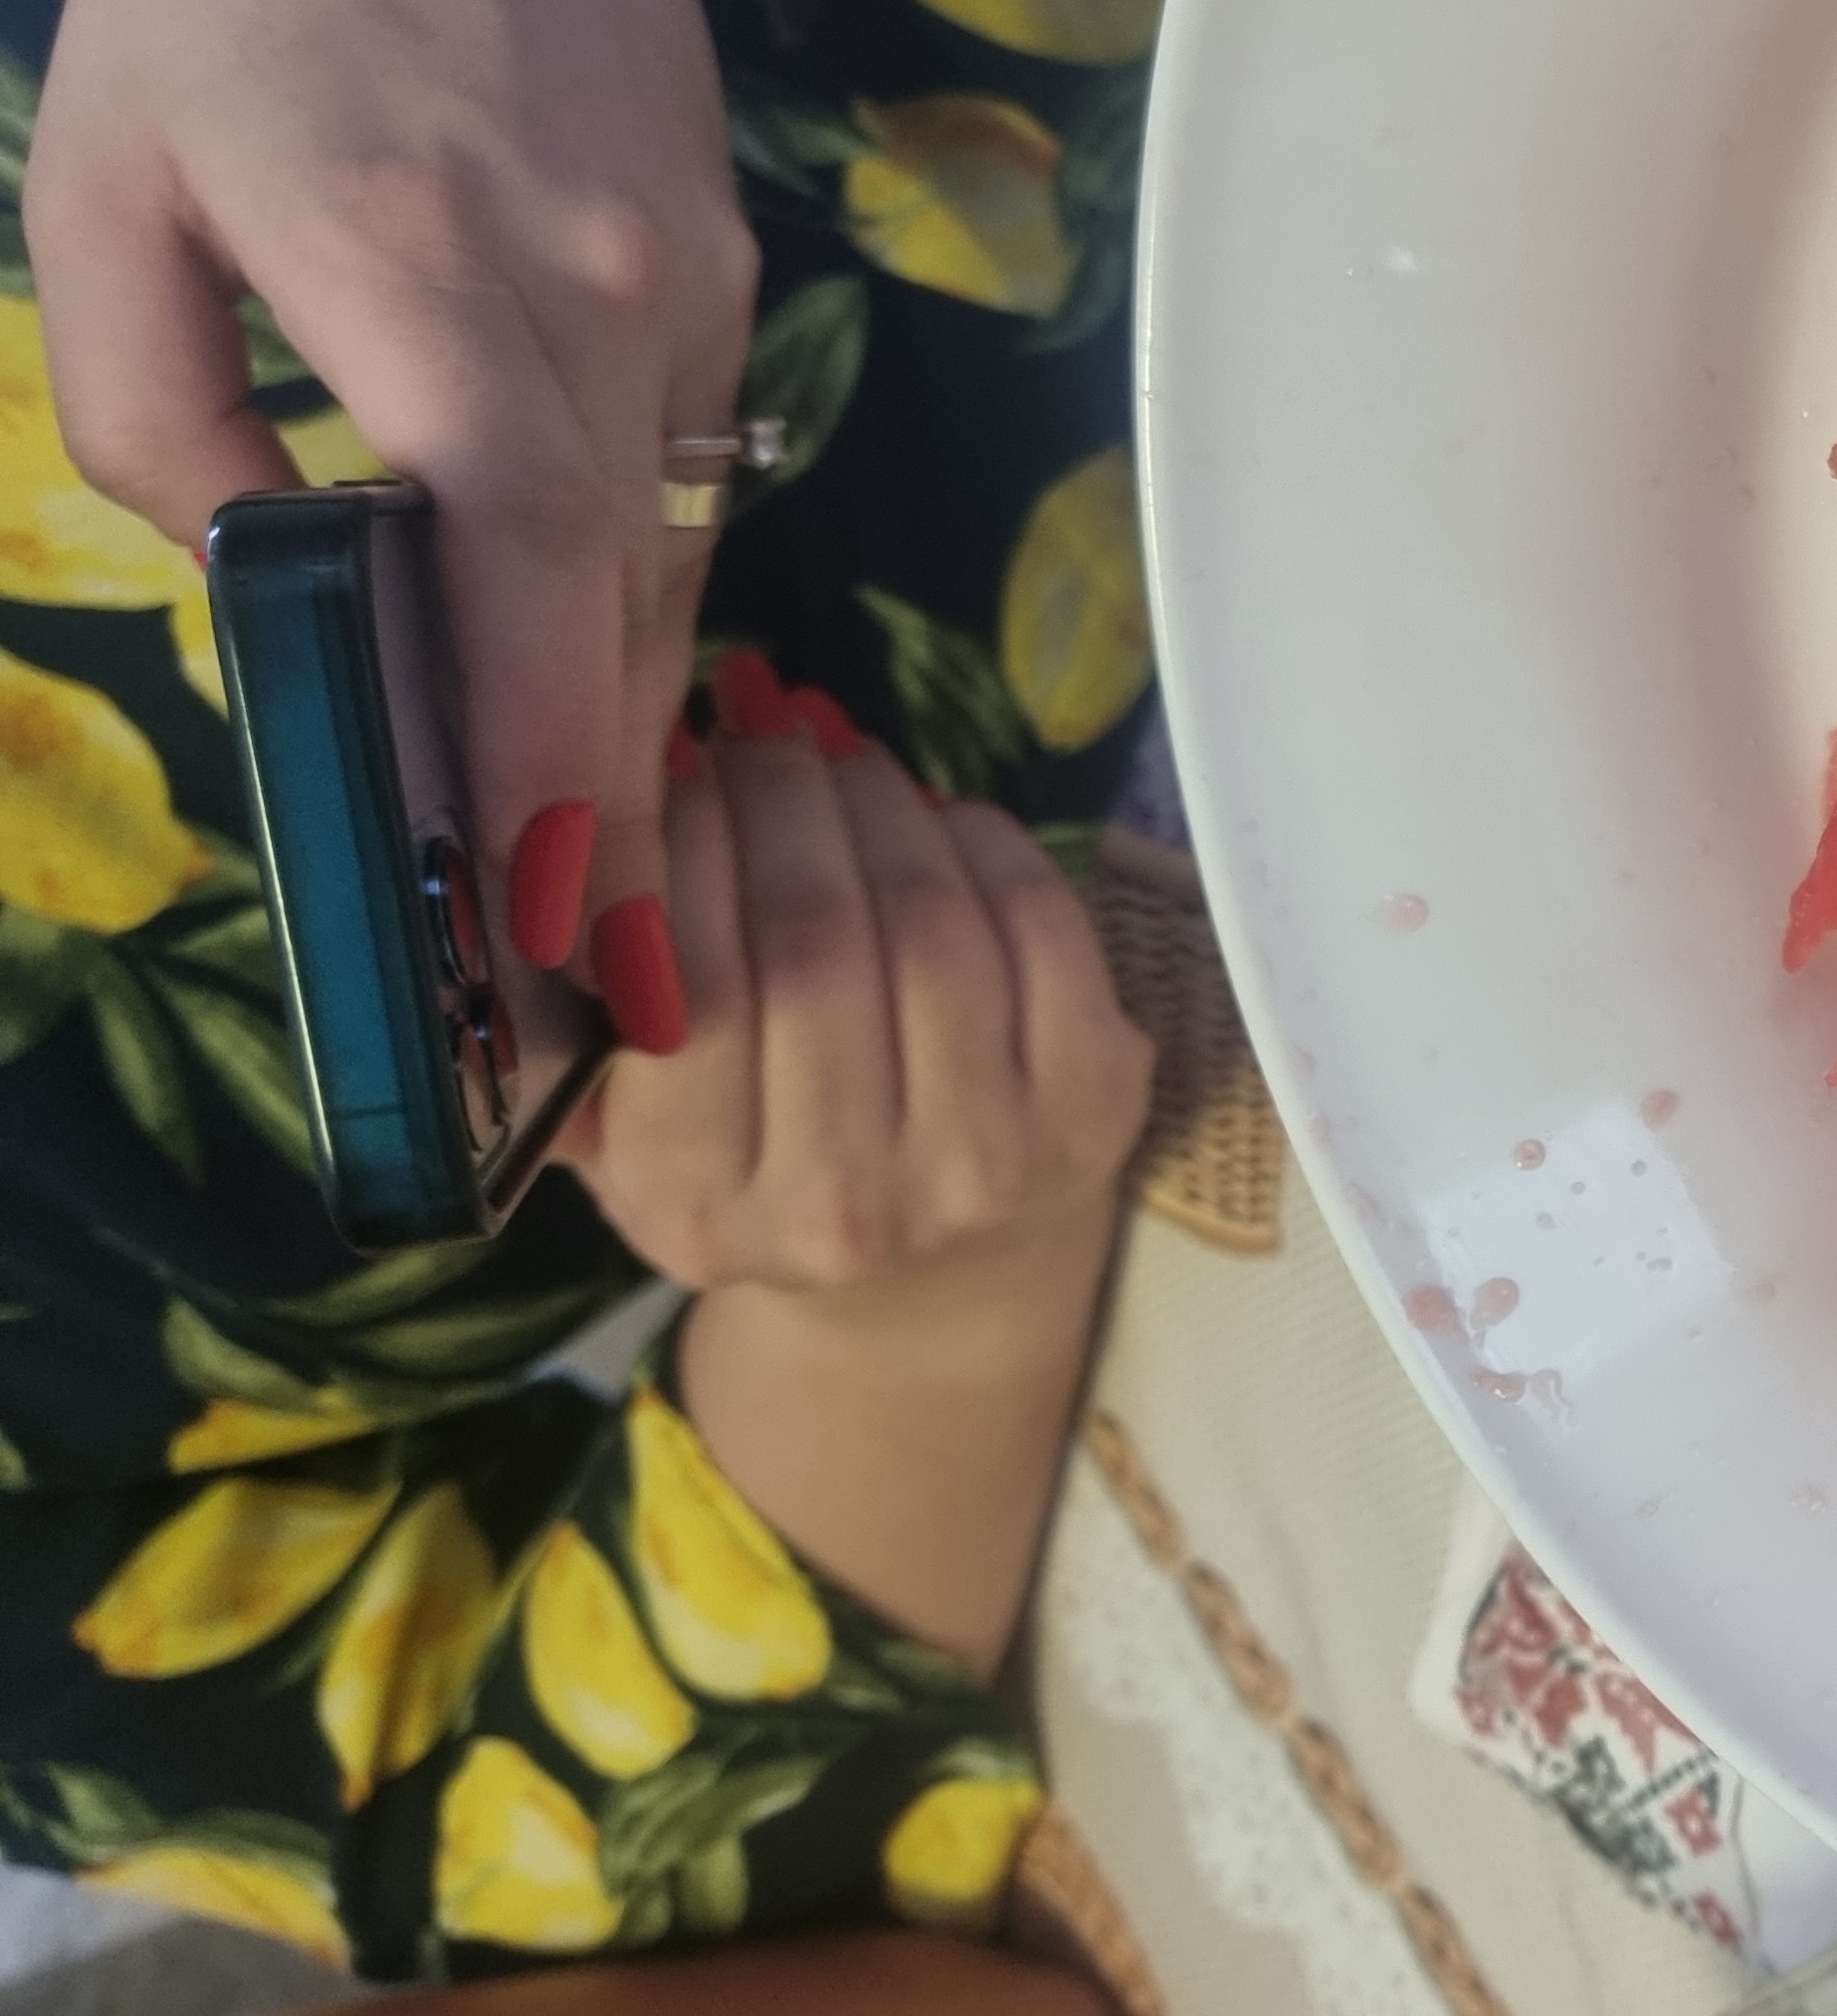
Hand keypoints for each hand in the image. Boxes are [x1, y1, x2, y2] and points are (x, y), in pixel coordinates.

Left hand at [24, 0, 910, 1046]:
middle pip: (623, 612)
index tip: (545, 924)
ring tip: (581, 890)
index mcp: (435, 285)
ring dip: (618, 730)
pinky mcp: (725, 301)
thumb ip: (156, 410)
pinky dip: (630, 612)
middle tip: (589, 991)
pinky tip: (580, 687)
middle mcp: (607, 320)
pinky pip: (682, 498)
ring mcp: (694, 315)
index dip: (535, 755)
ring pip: (669, 570)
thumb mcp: (107, 179)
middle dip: (601, 813)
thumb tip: (262, 576)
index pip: (520, 565)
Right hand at [562, 703, 1152, 1303]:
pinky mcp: (1093, 1110)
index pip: (687, 990)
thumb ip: (575, 1017)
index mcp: (696, 1209)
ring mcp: (984, 1163)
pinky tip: (933, 816)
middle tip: (757, 726)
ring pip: (931, 918)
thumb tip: (563, 826)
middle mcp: (844, 1207)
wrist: (927, 1290)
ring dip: (876, 802)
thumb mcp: (626, 1135)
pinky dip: (981, 842)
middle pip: (817, 939)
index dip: (685, 846)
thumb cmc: (753, 1179)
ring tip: (832, 755)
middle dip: (779, 795)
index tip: (673, 759)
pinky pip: (1039, 926)